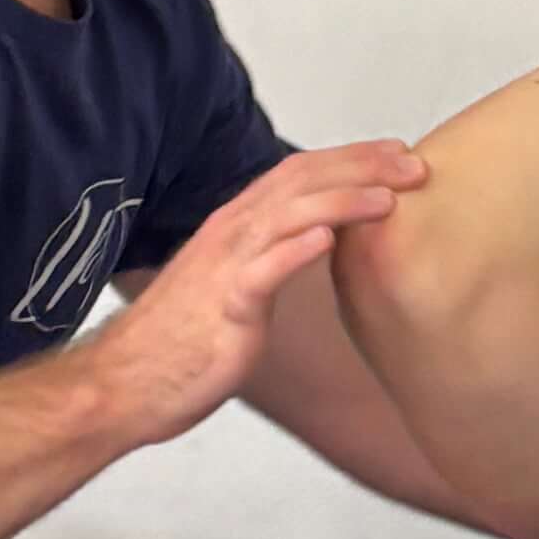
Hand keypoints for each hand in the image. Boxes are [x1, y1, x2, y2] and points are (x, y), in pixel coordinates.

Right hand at [87, 143, 425, 447]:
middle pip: (300, 182)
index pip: (297, 175)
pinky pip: (260, 273)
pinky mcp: (224, 309)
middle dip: (359, 167)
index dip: (349, 159)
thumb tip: (313, 244)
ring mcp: (225, 269)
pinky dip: (293, 252)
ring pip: (286, 217)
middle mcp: (231, 236)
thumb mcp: (234, 287)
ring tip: (387, 198)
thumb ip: (269, 260)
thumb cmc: (180, 343)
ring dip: (339, 202)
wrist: (125, 384)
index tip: (396, 154)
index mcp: (235, 228)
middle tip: (413, 163)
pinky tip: (326, 240)